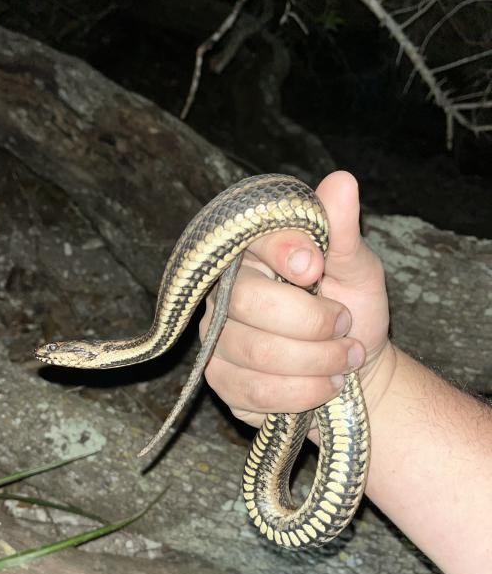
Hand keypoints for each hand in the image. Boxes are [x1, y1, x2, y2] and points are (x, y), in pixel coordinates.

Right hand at [199, 171, 393, 440]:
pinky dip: (304, 392)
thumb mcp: (357, 270)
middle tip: (347, 326)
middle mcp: (223, 293)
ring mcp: (216, 339)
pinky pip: (256, 390)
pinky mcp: (221, 381)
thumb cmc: (353, 310)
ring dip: (315, 361)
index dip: (280, 251)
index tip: (316, 268)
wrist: (354, 371)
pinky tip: (327, 386)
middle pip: (245, 301)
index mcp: (253, 254)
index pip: (248, 240)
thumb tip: (341, 181)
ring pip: (255, 352)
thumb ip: (342, 233)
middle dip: (310, 321)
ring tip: (347, 359)